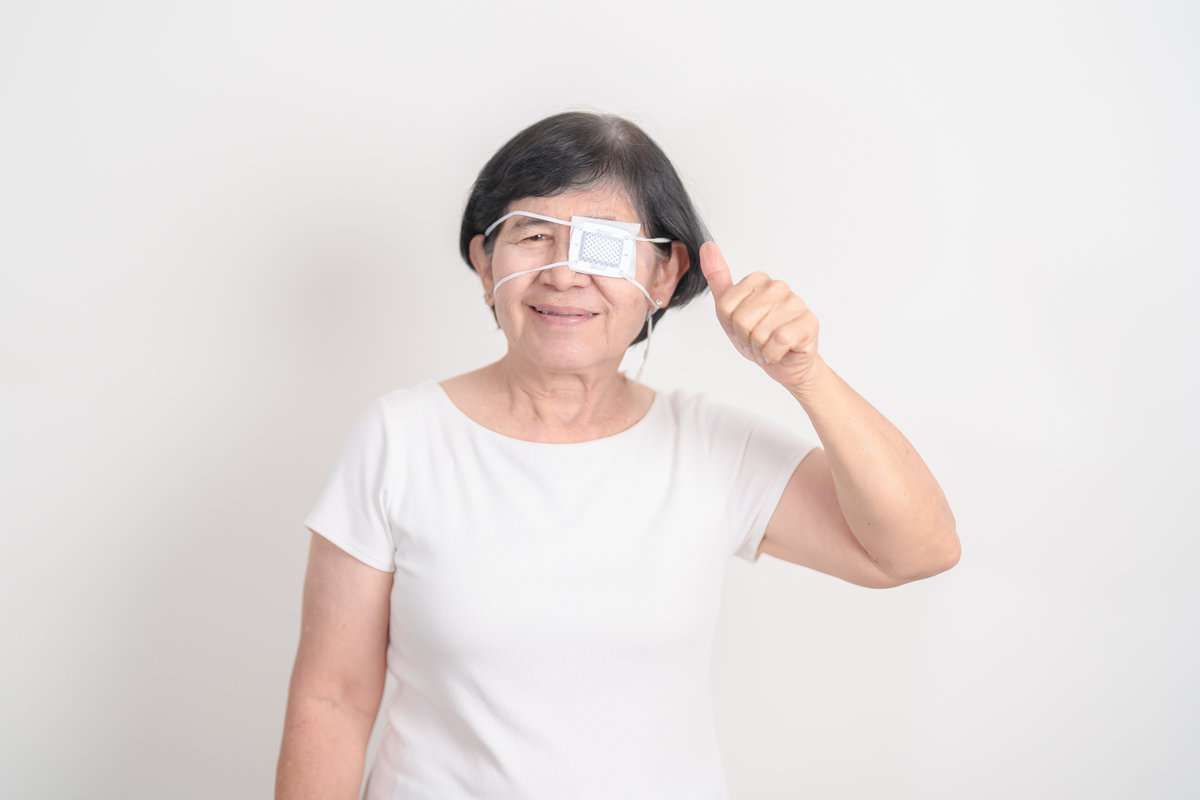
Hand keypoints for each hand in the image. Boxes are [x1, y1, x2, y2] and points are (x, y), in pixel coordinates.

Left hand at [699, 241, 820, 392]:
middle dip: (746, 338)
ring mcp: (795, 303)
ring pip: (760, 332)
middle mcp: (778, 287)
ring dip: (761, 348)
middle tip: (758, 340)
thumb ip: (718, 278)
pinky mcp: (808, 322)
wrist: (783, 363)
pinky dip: (774, 354)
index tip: (744, 329)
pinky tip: (782, 350)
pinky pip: (779, 341)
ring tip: (770, 345)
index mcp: (758, 280)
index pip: (726, 306)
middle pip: (742, 319)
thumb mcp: (728, 310)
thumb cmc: (758, 337)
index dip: (731, 325)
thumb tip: (707, 246)